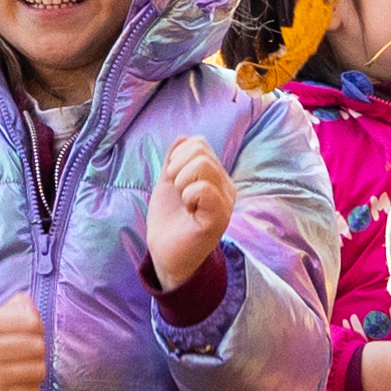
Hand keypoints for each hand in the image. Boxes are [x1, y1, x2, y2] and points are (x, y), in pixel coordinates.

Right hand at [0, 289, 49, 390]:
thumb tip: (33, 308)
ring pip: (38, 371)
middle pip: (38, 347)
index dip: (38, 327)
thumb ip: (17, 306)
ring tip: (26, 368)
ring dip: (37, 369)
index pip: (31, 323)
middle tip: (30, 353)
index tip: (32, 332)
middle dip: (39, 350)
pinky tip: (20, 383)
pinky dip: (31, 388)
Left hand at [137, 139, 233, 290]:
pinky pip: (204, 189)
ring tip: (183, 200)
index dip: (178, 156)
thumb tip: (182, 138)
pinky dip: (188, 195)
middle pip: (200, 150)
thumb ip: (174, 161)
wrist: (165, 253)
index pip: (199, 143)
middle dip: (177, 167)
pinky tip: (189, 210)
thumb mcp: (168, 183)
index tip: (173, 179)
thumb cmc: (169, 220)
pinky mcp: (219, 217)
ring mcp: (225, 201)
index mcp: (214, 176)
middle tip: (177, 191)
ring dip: (181, 181)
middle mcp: (225, 186)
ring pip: (203, 165)